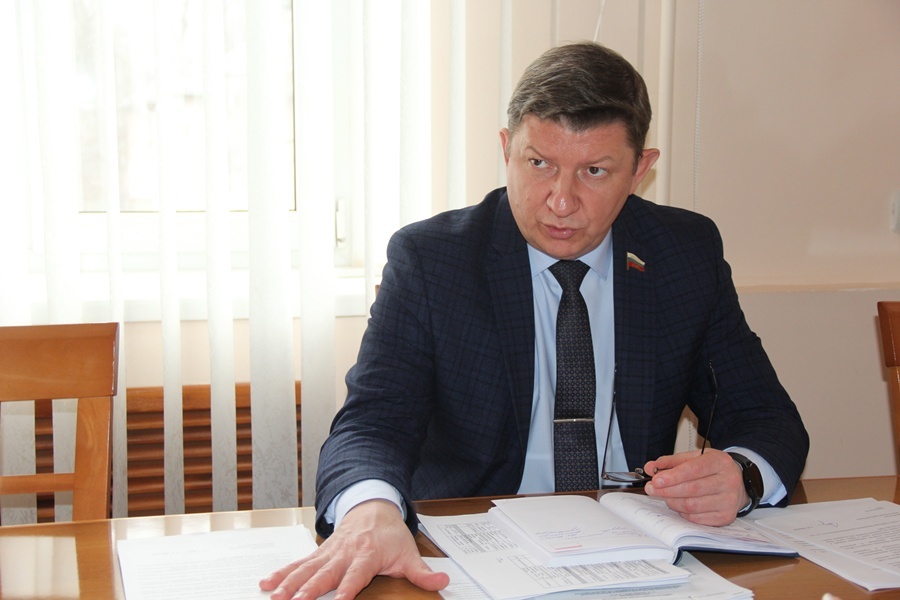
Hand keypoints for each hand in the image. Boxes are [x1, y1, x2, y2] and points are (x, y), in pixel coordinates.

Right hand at [259, 499, 449, 599]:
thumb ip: (423, 572)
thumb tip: (444, 582)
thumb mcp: (409, 552)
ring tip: (273, 596)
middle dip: (309, 589)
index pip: (356, 574)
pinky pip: (298, 563)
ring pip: (307, 569)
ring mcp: (329, 552)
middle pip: (325, 573)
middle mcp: (345, 552)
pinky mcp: (319, 552)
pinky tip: (266, 583)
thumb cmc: (390, 534)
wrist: (373, 506)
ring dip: (289, 583)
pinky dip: (282, 573)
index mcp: (367, 554)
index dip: (349, 588)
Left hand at [641, 449, 747, 525]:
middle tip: (651, 489)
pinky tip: (680, 504)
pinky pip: (697, 518)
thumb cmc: (712, 469)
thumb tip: (650, 467)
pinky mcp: (726, 517)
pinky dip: (683, 512)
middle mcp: (728, 481)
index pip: (693, 470)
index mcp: (720, 462)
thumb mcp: (694, 458)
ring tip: (666, 496)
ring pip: (692, 506)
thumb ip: (670, 462)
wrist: (738, 482)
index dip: (672, 476)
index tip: (656, 480)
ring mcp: (729, 501)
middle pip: (692, 489)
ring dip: (673, 502)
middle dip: (667, 490)